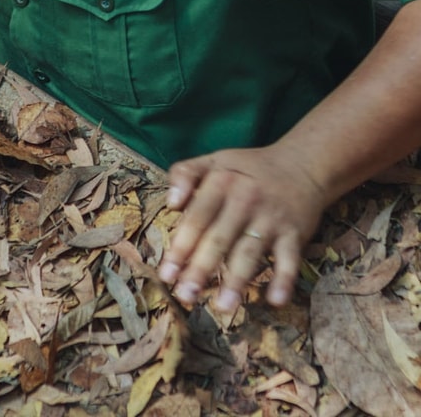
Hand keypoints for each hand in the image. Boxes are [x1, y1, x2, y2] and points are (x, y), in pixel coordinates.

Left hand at [157, 144, 326, 312]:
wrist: (301, 164)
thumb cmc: (249, 169)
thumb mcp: (215, 160)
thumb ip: (185, 174)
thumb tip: (170, 204)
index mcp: (221, 182)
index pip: (197, 218)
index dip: (181, 246)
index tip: (166, 274)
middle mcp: (245, 200)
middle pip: (219, 239)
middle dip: (201, 269)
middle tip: (185, 296)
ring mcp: (271, 218)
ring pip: (250, 252)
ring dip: (237, 281)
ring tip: (222, 307)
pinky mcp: (295, 233)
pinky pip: (289, 259)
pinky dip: (284, 280)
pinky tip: (275, 301)